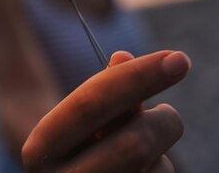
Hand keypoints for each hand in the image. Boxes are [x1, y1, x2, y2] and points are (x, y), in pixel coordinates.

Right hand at [22, 50, 190, 171]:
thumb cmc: (80, 148)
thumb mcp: (83, 120)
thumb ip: (104, 91)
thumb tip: (122, 58)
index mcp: (40, 150)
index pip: (91, 103)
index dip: (138, 77)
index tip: (178, 58)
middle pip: (134, 144)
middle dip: (163, 122)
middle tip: (169, 114)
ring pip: (156, 169)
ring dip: (162, 151)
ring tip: (143, 153)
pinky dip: (161, 170)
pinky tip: (142, 172)